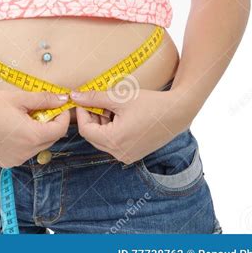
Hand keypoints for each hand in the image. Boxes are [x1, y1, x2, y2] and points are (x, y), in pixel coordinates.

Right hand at [0, 90, 70, 167]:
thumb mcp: (19, 98)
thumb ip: (44, 99)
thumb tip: (63, 98)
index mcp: (31, 136)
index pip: (60, 129)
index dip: (63, 116)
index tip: (59, 105)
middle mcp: (26, 153)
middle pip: (51, 139)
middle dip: (51, 123)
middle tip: (42, 108)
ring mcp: (16, 160)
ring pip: (40, 146)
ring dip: (40, 132)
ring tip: (25, 117)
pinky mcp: (8, 162)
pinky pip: (27, 151)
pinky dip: (28, 140)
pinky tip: (15, 128)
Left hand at [70, 84, 189, 164]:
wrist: (177, 113)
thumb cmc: (149, 103)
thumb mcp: (119, 98)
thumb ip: (95, 98)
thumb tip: (74, 96)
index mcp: (114, 141)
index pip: (85, 130)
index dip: (82, 113)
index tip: (83, 99)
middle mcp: (119, 154)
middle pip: (93, 136)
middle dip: (92, 118)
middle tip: (98, 101)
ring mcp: (127, 156)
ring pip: (103, 140)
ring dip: (103, 123)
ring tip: (113, 106)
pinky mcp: (134, 154)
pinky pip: (115, 143)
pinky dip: (113, 129)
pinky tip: (121, 115)